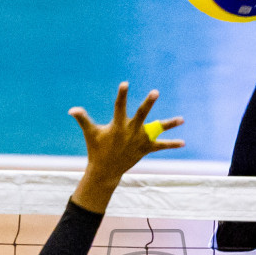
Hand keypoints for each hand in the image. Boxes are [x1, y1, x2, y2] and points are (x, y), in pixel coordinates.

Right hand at [70, 83, 183, 212]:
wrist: (105, 171)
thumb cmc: (96, 149)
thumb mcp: (90, 133)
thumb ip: (83, 119)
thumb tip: (72, 109)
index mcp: (117, 126)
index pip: (119, 107)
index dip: (121, 95)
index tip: (125, 83)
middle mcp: (130, 132)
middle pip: (142, 115)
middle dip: (148, 103)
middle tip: (155, 92)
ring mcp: (140, 141)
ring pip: (157, 130)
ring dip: (169, 124)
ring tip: (182, 119)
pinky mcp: (145, 149)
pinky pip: (160, 146)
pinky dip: (171, 144)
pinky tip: (183, 142)